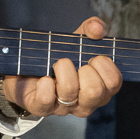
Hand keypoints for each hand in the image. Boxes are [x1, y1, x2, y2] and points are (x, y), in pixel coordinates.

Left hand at [0, 16, 122, 118]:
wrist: (25, 69)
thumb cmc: (57, 57)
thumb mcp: (76, 41)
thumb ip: (90, 29)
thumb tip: (97, 29)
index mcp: (100, 89)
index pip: (114, 83)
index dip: (104, 65)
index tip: (92, 57)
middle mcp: (85, 103)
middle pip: (95, 91)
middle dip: (83, 69)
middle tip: (73, 62)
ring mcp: (64, 109)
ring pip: (70, 90)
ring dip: (61, 70)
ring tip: (56, 65)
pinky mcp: (41, 109)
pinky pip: (46, 99)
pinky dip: (44, 84)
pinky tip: (43, 78)